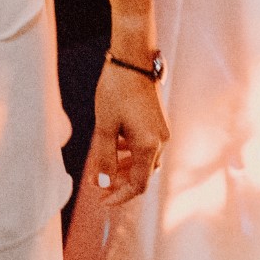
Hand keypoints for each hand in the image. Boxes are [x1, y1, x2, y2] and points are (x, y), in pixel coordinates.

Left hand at [84, 59, 167, 207]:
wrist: (133, 59)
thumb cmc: (116, 90)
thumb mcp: (105, 126)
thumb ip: (104, 157)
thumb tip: (103, 183)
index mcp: (149, 146)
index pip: (137, 185)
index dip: (119, 196)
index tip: (101, 201)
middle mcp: (161, 142)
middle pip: (142, 175)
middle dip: (119, 182)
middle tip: (97, 182)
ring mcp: (162, 131)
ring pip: (144, 160)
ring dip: (124, 167)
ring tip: (102, 165)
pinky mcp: (158, 122)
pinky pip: (147, 146)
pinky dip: (131, 152)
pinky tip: (115, 144)